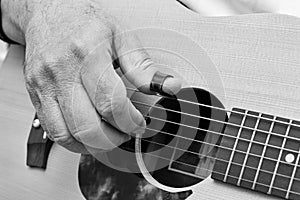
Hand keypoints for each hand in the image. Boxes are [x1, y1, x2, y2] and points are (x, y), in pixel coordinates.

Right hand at [2, 0, 181, 152]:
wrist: (49, 14)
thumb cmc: (85, 23)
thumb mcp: (121, 36)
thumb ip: (143, 67)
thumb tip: (168, 86)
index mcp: (87, 54)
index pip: (110, 102)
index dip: (129, 121)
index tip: (139, 124)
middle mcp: (62, 72)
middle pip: (87, 125)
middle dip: (113, 139)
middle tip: (126, 133)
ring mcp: (45, 85)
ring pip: (67, 135)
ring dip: (94, 145)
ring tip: (109, 136)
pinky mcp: (36, 94)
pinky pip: (53, 131)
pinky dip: (73, 141)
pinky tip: (88, 135)